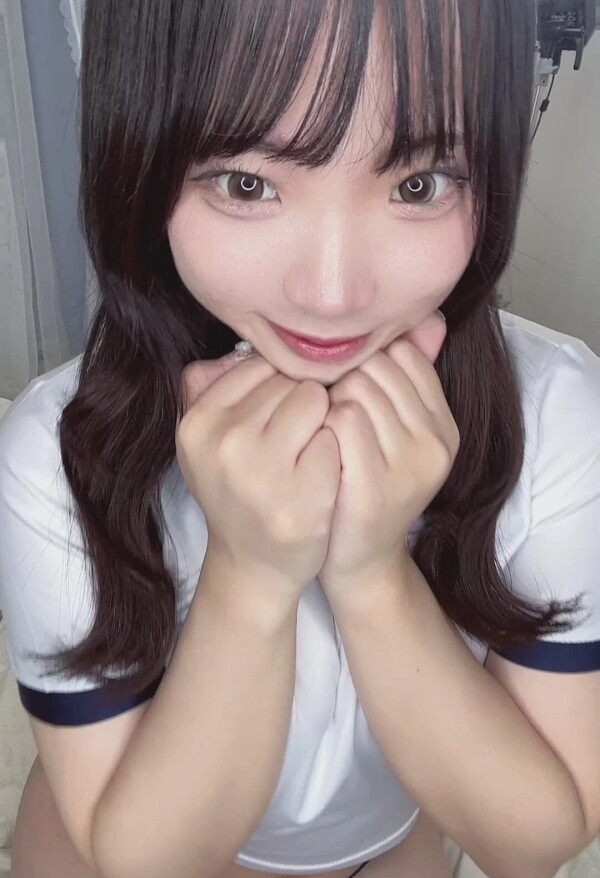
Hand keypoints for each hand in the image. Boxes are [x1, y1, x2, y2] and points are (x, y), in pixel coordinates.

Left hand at [317, 311, 459, 596]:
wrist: (356, 561)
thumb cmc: (363, 485)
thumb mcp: (394, 432)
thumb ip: (409, 377)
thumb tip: (428, 316)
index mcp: (444, 426)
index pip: (403, 355)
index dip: (364, 365)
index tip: (343, 391)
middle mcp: (437, 443)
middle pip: (376, 368)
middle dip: (341, 382)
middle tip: (325, 413)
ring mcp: (410, 467)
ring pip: (356, 390)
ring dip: (327, 404)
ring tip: (320, 432)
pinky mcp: (377, 485)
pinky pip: (341, 422)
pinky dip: (320, 427)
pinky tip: (314, 447)